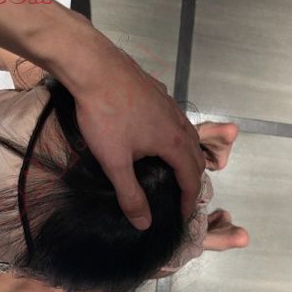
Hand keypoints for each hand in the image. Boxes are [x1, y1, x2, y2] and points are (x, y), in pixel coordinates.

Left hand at [44, 16, 205, 229]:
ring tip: (176, 170)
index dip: (189, 201)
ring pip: (189, 136)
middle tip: (183, 196)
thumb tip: (144, 223)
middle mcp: (180, 124)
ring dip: (187, 157)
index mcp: (175, 143)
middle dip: (193, 180)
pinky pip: (177, 121)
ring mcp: (170, 106)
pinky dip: (177, 137)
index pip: (192, 179)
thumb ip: (130, 194)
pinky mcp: (158, 93)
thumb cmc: (105, 116)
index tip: (183, 216)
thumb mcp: (115, 162)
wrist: (95, 67)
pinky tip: (158, 137)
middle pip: (197, 157)